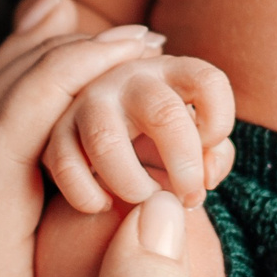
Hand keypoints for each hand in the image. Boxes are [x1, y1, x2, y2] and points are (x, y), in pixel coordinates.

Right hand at [42, 36, 235, 213]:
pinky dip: (87, 194)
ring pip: (106, 140)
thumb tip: (203, 179)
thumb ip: (214, 156)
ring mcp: (90, 101)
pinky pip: (65, 165)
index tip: (210, 150)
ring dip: (131, 183)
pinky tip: (104, 204)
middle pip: (163, 113)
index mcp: (173, 72)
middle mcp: (131, 78)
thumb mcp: (198, 142)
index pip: (208, 81)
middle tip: (188, 197)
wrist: (111, 144)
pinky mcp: (57, 131)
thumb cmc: (166, 141)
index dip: (219, 122)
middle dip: (182, 165)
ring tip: (144, 200)